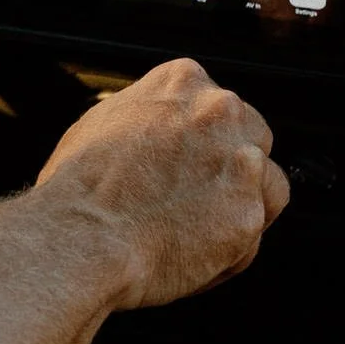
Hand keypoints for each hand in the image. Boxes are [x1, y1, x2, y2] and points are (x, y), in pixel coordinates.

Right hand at [32, 58, 289, 310]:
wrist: (76, 237)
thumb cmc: (76, 189)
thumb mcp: (102, 123)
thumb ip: (147, 119)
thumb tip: (158, 131)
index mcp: (183, 81)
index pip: (219, 108)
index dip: (204, 144)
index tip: (186, 169)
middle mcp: (220, 110)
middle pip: (254, 139)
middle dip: (232, 172)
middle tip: (193, 205)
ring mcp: (240, 162)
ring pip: (268, 188)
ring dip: (240, 212)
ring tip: (192, 238)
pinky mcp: (248, 214)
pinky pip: (250, 241)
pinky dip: (228, 256)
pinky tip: (188, 261)